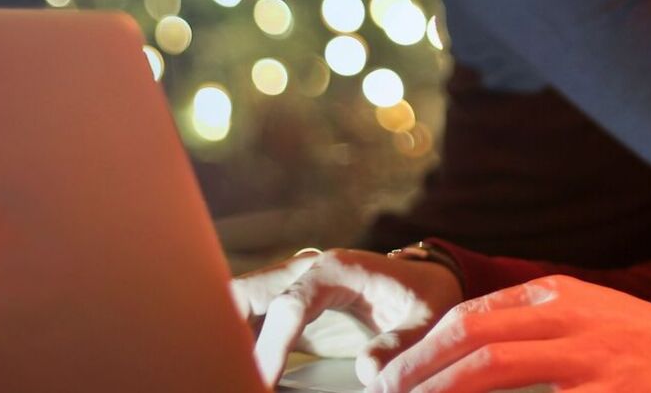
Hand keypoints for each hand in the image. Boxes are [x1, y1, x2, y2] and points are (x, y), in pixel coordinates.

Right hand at [231, 248, 463, 386]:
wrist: (424, 283)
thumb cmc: (425, 298)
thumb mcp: (426, 321)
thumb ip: (399, 344)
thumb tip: (368, 373)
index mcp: (334, 270)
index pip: (289, 305)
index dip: (273, 345)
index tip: (263, 380)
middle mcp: (302, 272)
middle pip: (243, 294)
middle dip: (224, 332)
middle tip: (225, 374)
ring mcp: (290, 288)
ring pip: (236, 305)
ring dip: (223, 338)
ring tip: (224, 374)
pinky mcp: (287, 313)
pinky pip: (248, 324)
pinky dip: (235, 346)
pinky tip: (237, 372)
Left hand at [371, 275, 650, 392]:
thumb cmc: (644, 346)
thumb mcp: (586, 316)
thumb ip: (531, 326)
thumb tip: (463, 348)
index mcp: (559, 296)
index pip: (472, 314)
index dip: (423, 346)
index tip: (392, 373)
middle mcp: (568, 320)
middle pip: (472, 338)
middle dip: (419, 369)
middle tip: (386, 391)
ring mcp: (588, 361)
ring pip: (493, 369)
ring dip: (442, 390)